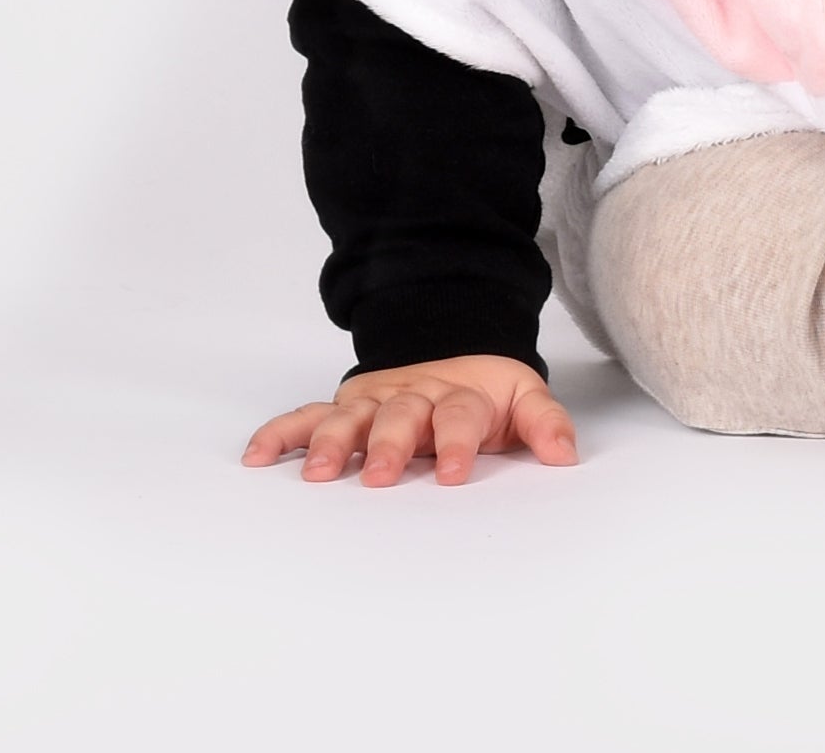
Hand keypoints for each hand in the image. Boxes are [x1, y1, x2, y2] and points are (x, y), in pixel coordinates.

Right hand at [240, 353, 576, 486]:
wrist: (452, 349)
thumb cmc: (485, 393)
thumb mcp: (523, 398)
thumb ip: (545, 424)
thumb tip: (566, 455)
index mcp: (459, 395)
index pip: (458, 414)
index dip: (456, 441)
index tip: (452, 473)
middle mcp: (413, 394)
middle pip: (399, 415)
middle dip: (388, 444)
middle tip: (378, 476)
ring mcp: (375, 398)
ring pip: (350, 416)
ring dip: (331, 442)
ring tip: (315, 474)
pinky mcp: (346, 404)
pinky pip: (308, 416)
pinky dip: (282, 432)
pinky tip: (258, 456)